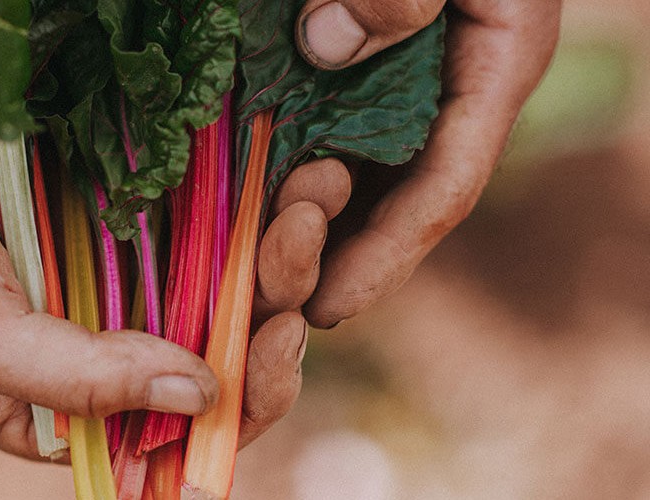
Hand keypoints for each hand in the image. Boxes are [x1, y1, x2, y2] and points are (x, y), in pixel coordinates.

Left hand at [246, 0, 560, 438]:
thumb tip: (327, 44)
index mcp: (492, 65)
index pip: (445, 186)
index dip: (386, 255)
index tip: (329, 305)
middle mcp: (446, 91)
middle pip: (394, 202)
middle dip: (331, 255)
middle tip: (264, 298)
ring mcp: (398, 85)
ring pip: (355, 179)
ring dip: (301, 228)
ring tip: (245, 272)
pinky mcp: (352, 72)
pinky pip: (320, 136)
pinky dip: (282, 174)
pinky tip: (238, 202)